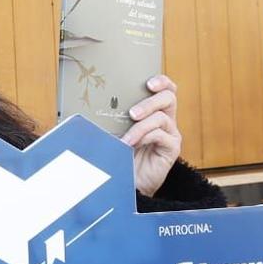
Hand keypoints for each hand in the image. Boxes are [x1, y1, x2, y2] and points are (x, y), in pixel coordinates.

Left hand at [121, 75, 182, 197]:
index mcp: (155, 111)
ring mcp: (170, 134)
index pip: (166, 89)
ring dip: (141, 126)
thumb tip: (91, 105)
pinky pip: (162, 135)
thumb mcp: (115, 131)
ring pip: (162, 117)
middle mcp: (166, 120)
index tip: (149, 82)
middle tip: (132, 113)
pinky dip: (144, 138)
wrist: (127, 182)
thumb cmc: (121, 153)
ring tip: (127, 137)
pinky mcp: (172, 148)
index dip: (162, 81)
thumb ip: (113, 117)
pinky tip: (132, 145)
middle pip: (169, 98)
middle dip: (150, 102)